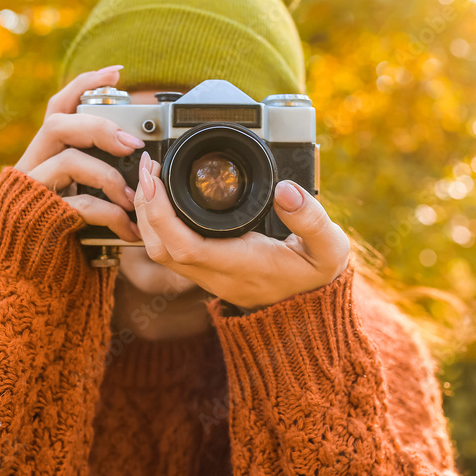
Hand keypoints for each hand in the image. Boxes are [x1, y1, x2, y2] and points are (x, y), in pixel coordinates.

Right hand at [15, 65, 144, 241]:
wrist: (35, 291)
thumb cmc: (65, 246)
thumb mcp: (84, 203)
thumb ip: (98, 176)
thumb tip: (141, 159)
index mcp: (41, 158)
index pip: (57, 108)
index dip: (84, 84)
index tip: (117, 73)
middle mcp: (28, 169)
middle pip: (57, 125)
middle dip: (100, 128)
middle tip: (134, 144)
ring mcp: (29, 194)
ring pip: (67, 160)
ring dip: (109, 176)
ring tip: (133, 197)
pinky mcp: (38, 219)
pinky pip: (79, 204)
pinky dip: (110, 214)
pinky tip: (128, 229)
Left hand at [133, 152, 350, 309]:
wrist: (311, 308)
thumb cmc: (317, 277)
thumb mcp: (329, 248)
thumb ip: (312, 219)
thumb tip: (286, 189)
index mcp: (241, 266)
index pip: (185, 246)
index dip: (161, 213)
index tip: (156, 177)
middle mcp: (217, 275)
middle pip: (160, 249)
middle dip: (146, 207)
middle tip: (149, 167)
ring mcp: (208, 276)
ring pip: (159, 252)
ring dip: (147, 215)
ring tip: (152, 177)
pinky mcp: (206, 271)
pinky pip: (169, 250)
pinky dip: (157, 223)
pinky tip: (161, 199)